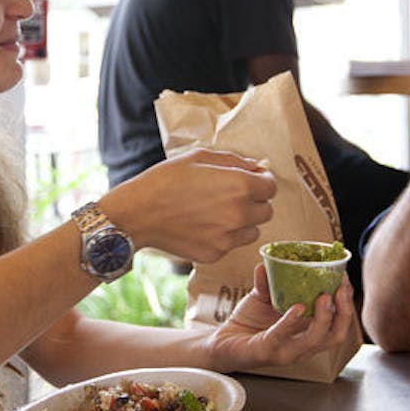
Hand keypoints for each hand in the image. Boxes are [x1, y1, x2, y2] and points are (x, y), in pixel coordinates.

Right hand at [99, 149, 277, 262]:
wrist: (138, 214)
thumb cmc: (166, 180)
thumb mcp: (200, 156)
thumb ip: (234, 161)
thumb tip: (256, 168)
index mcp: (240, 186)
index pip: (271, 187)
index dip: (263, 181)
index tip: (252, 179)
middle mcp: (239, 214)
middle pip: (267, 211)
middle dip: (255, 202)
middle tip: (233, 195)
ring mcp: (228, 238)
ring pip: (253, 230)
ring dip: (244, 221)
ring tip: (218, 211)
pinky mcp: (215, 254)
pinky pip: (232, 244)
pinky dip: (224, 236)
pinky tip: (203, 225)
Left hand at [205, 264, 354, 370]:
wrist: (221, 342)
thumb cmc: (247, 322)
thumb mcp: (262, 297)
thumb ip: (268, 281)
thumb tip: (268, 260)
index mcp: (307, 332)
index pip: (337, 323)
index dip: (346, 303)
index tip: (345, 280)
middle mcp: (302, 346)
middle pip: (335, 334)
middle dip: (343, 311)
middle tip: (341, 289)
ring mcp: (286, 352)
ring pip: (316, 340)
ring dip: (324, 318)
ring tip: (325, 296)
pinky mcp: (267, 352)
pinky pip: (282, 337)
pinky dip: (291, 322)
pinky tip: (298, 308)